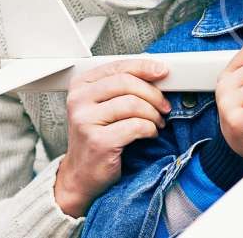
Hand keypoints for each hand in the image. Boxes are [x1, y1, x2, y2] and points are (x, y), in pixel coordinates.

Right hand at [55, 59, 170, 216]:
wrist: (80, 175)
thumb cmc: (96, 138)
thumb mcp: (104, 106)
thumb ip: (122, 87)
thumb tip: (154, 71)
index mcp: (80, 86)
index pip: (117, 66)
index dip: (144, 67)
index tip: (162, 72)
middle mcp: (78, 100)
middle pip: (126, 82)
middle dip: (153, 93)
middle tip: (164, 105)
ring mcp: (85, 121)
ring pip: (133, 104)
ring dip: (153, 113)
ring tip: (156, 122)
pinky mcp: (98, 141)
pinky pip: (136, 126)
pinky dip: (150, 129)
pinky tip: (149, 134)